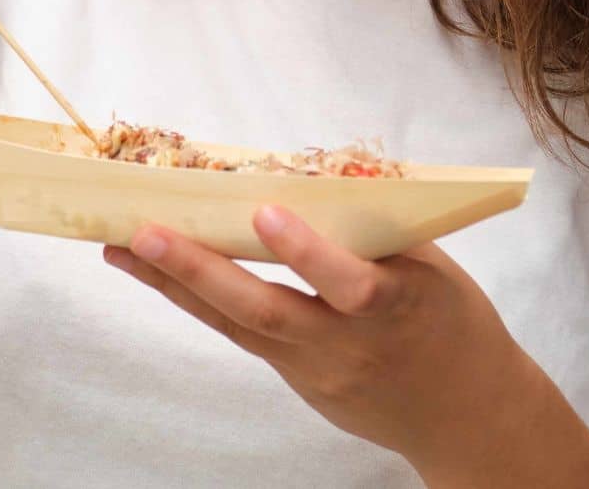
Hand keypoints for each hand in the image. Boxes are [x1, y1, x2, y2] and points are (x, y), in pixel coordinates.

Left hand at [106, 209, 574, 482]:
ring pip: (238, 325)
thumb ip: (374, 229)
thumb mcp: (432, 269)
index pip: (352, 284)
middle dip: (200, 269)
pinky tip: (157, 272)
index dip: (307, 252)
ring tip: (121, 247)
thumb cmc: (452, 322)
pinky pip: (243, 335)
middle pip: (267, 311)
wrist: (468, 416)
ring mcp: (318, 371)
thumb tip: (307, 172)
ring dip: (175, 284)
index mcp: (400, 307)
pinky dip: (199, 301)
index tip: (265, 214)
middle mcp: (350, 346)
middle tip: (144, 232)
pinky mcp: (298, 383)